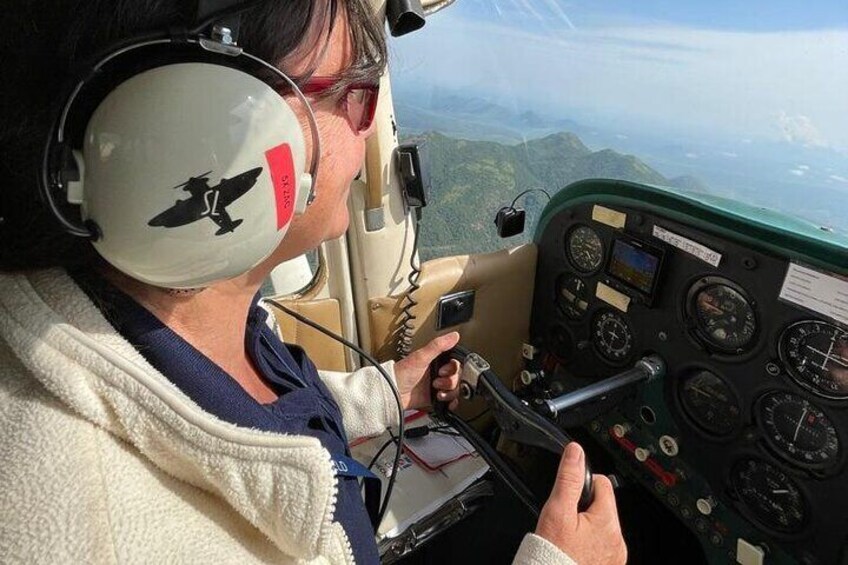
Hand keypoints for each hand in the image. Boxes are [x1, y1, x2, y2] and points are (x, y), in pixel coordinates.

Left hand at [394, 332, 461, 410]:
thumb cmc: (401, 374)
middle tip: (436, 382)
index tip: (443, 371)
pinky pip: (450, 401)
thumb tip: (454, 335)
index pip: (456, 364)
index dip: (453, 369)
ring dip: (449, 393)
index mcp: (435, 361)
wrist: (392, 393)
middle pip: (458, 378)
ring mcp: (437, 387)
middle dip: (450, 382)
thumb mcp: (421, 357)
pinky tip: (446, 402)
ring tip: (437, 393)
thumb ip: (438, 345)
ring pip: (455, 390)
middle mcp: (437, 373)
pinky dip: (451, 402)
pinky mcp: (435, 399)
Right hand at [535, 443, 626, 564]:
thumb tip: (576, 452)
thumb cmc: (553, 555)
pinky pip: (600, 548)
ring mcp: (614, 558)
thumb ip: (568, 479)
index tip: (569, 496)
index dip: (583, 484)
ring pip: (601, 528)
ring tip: (566, 538)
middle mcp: (617, 541)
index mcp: (607, 522)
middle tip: (564, 521)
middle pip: (603, 507)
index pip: (603, 484)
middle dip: (584, 508)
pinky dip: (588, 546)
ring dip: (586, 527)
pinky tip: (572, 551)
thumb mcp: (557, 510)